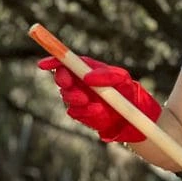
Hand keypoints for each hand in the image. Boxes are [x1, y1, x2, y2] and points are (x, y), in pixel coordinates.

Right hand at [36, 56, 160, 142]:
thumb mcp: (122, 78)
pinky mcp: (84, 116)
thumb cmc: (130, 92)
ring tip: (89, 101)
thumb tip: (86, 76)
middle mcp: (80, 85)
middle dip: (63, 81)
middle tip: (69, 83)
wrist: (137, 118)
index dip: (52, 62)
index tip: (44, 65)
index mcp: (87, 70)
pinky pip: (77, 113)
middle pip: (62, 80)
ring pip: (67, 98)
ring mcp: (81, 101)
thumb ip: (106, 75)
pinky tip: (99, 112)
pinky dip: (86, 112)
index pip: (65, 63)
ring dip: (75, 98)